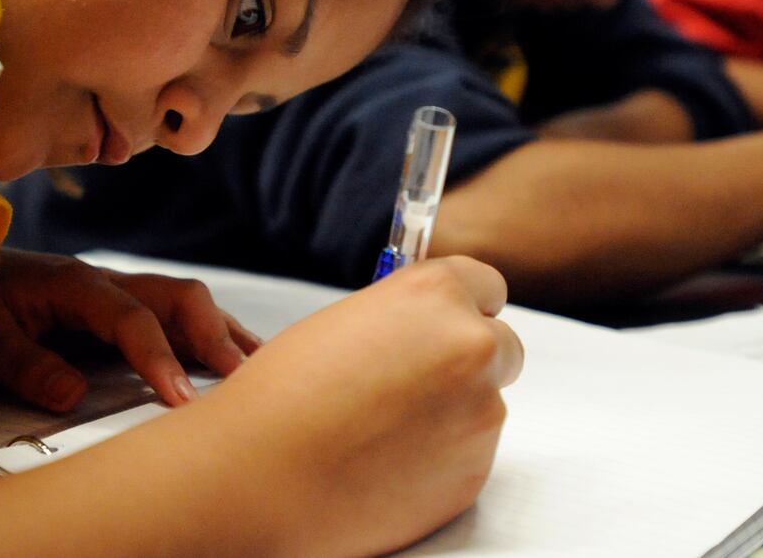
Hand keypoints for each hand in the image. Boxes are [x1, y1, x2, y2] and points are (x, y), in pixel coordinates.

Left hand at [0, 248, 260, 410]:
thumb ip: (26, 365)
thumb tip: (71, 395)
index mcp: (76, 284)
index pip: (133, 318)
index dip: (160, 357)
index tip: (180, 397)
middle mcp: (108, 282)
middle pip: (179, 298)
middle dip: (215, 336)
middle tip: (240, 380)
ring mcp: (120, 292)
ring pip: (188, 304)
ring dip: (224, 333)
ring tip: (259, 369)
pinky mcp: (123, 308)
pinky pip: (177, 316)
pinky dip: (211, 334)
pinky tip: (233, 359)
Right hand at [201, 256, 522, 556]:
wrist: (260, 478)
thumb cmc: (282, 397)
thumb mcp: (345, 324)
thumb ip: (403, 321)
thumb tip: (424, 335)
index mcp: (435, 295)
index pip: (487, 285)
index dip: (466, 308)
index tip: (452, 323)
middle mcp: (471, 346)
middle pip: (502, 346)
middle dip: (470, 363)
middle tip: (416, 385)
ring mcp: (481, 413)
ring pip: (485, 405)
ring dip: (452, 414)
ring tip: (380, 432)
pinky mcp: (475, 472)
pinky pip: (470, 456)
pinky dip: (440, 459)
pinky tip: (384, 464)